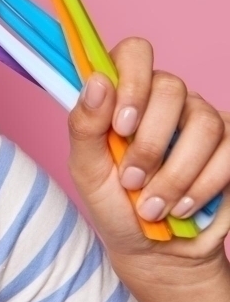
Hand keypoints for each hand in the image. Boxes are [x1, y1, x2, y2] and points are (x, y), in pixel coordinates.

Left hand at [66, 37, 229, 266]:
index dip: (131, 81)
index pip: (134, 53)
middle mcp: (165, 99)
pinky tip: (182, 207)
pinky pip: (229, 150)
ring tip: (151, 204)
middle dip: (149, 143)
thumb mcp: (87, 168)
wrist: (152, 249)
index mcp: (124, 93)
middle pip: (171, 87)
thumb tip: (96, 81)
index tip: (121, 125)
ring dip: (174, 172)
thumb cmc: (114, 202)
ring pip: (202, 122)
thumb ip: (85, 124)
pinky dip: (202, 185)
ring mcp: (200, 120)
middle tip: (130, 179)